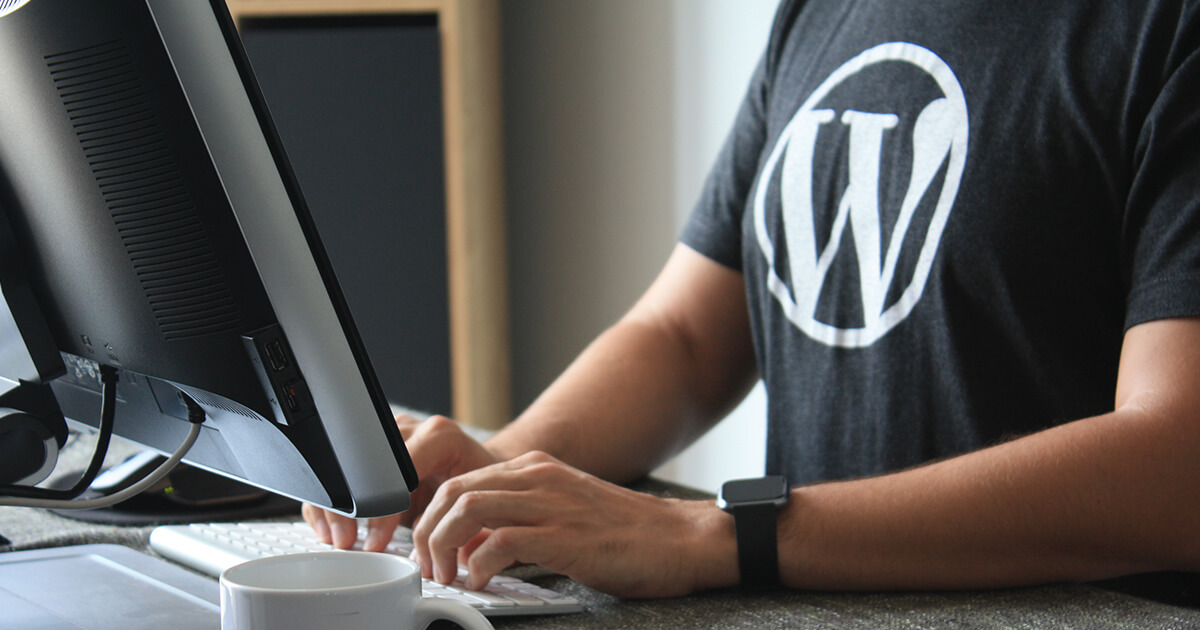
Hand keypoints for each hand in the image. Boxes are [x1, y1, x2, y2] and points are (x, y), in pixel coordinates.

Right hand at [302, 414, 499, 550]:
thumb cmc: (483, 487)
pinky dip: (331, 501)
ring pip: (345, 464)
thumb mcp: (475, 501)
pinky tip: (331, 526)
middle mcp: (410, 430)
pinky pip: (340, 471)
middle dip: (350, 508)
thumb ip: (453, 519)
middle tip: (347, 540)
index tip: (375, 540)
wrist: (482, 471)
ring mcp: (387, 436)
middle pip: (363, 463)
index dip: (381, 509)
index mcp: (439, 436)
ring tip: (338, 537)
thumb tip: (429, 555)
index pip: (398, 470)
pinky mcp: (372, 449)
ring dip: (335, 505)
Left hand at [411, 451, 737, 597]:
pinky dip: (479, 566)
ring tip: (447, 576)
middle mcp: (538, 477)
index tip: (426, 549)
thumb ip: (517, 523)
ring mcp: (551, 503)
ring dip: (443, 547)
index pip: (459, 480)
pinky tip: (483, 582)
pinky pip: (499, 542)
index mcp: (535, 469)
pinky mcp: (564, 535)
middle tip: (430, 568)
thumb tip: (469, 548)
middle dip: (427, 531)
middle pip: (453, 490)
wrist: (682, 539)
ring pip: (466, 509)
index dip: (432, 516)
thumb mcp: (562, 514)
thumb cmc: (626, 535)